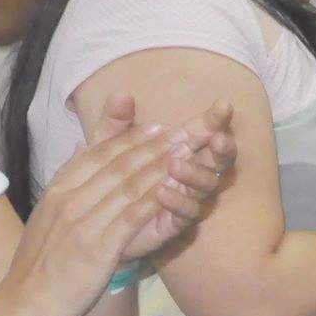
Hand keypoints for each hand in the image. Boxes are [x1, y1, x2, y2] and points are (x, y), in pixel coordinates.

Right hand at [11, 101, 219, 315]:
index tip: (155, 126)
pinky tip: (174, 190)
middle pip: (118, 165)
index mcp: (58, 189)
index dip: (129, 138)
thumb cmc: (39, 260)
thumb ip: (66, 180)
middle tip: (180, 131)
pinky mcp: (99, 247)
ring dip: (160, 167)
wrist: (27, 300)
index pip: (97, 154)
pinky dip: (155, 200)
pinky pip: (132, 217)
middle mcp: (70, 199)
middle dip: (152, 146)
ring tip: (184, 152)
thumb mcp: (46, 212)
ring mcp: (84, 222)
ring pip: (128, 186)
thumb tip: (80, 147)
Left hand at [85, 92, 237, 258]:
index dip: (213, 119)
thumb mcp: (105, 145)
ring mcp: (185, 198)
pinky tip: (163, 192)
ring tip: (175, 164)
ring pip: (205, 185)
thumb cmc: (106, 176)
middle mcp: (190, 172)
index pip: (202, 131)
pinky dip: (177, 201)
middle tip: (219, 139)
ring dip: (195, 173)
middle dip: (222, 147)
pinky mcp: (174, 223)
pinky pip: (185, 213)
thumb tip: (121, 93)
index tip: (222, 104)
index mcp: (178, 148)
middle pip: (216, 158)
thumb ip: (115, 121)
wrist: (93, 219)